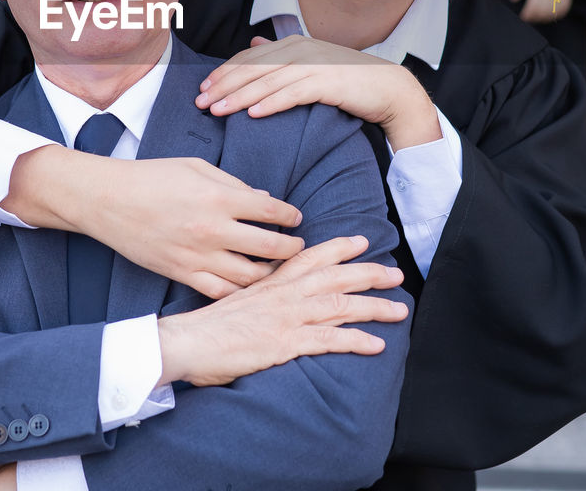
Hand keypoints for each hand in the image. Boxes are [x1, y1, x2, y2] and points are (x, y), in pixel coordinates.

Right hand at [7, 146, 305, 299]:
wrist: (107, 200)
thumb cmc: (151, 176)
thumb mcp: (196, 167)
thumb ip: (233, 184)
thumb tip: (264, 198)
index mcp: (219, 197)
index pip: (271, 210)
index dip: (290, 216)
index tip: (295, 218)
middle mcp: (212, 230)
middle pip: (269, 248)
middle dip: (291, 248)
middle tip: (297, 247)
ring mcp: (197, 256)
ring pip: (249, 277)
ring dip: (269, 274)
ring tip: (275, 268)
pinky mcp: (181, 273)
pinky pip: (219, 291)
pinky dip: (238, 291)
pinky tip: (246, 284)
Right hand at [157, 235, 407, 387]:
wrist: (186, 342)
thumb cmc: (205, 323)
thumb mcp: (234, 296)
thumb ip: (256, 288)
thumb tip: (269, 287)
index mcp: (271, 281)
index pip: (310, 256)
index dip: (339, 248)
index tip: (361, 242)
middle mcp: (283, 294)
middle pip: (335, 277)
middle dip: (369, 273)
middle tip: (395, 273)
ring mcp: (286, 317)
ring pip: (340, 305)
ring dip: (374, 306)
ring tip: (399, 310)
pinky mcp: (285, 342)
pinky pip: (329, 340)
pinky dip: (356, 340)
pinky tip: (377, 344)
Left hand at [195, 35, 440, 151]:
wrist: (389, 90)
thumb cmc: (348, 81)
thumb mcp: (312, 63)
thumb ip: (282, 54)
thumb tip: (255, 41)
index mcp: (294, 45)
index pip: (250, 57)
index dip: (225, 72)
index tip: (204, 88)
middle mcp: (301, 50)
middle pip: (253, 68)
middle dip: (223, 85)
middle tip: (200, 102)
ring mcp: (315, 65)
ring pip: (267, 81)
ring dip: (238, 96)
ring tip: (217, 111)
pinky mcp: (328, 83)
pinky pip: (293, 93)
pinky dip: (271, 103)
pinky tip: (252, 114)